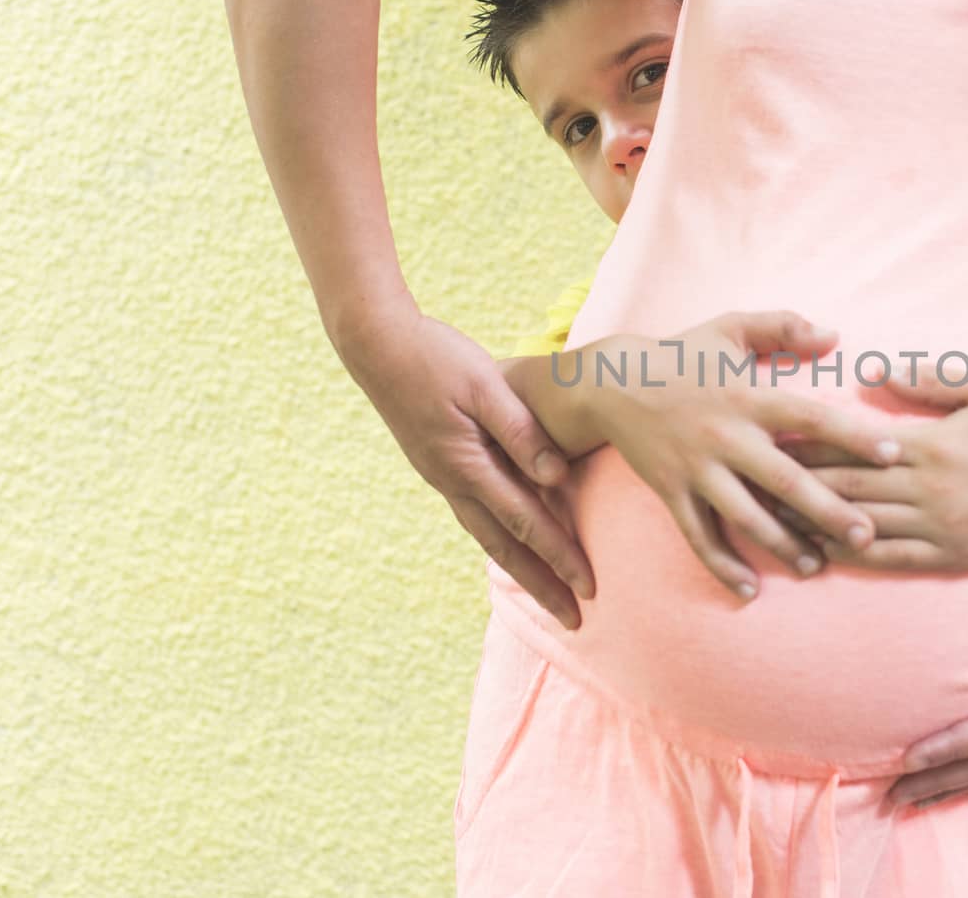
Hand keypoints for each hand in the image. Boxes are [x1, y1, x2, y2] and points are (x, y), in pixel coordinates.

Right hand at [341, 305, 592, 628]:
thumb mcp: (486, 386)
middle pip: (505, 547)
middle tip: (574, 623)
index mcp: (466, 465)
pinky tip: (516, 548)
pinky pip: (478, 515)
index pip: (525, 522)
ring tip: (551, 597)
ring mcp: (443, 476)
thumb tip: (558, 476)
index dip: (559, 557)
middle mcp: (453, 481)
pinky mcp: (441, 465)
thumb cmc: (437, 357)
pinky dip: (502, 540)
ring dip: (522, 569)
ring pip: (489, 536)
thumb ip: (522, 432)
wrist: (377, 343)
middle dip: (541, 586)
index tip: (589, 588)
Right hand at [574, 311, 901, 598]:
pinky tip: (749, 589)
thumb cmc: (683, 354)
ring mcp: (698, 469)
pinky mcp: (672, 493)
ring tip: (817, 566)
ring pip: (746, 516)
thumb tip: (834, 336)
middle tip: (867, 534)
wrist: (612, 383)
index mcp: (749, 397)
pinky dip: (722, 564)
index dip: (853, 435)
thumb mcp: (731, 327)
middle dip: (828, 510)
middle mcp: (727, 436)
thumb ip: (784, 327)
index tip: (893, 454)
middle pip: (786, 480)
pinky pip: (699, 535)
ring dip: (783, 545)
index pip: (811, 417)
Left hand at [782, 366, 967, 571]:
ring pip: (859, 525)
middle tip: (748, 477)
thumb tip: (876, 368)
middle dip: (792, 483)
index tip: (769, 434)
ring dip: (811, 523)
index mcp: (931, 442)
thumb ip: (930, 378)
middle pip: (844, 485)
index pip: (852, 442)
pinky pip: (889, 559)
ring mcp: (938, 526)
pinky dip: (850, 556)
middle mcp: (928, 487)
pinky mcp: (950, 556)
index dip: (806, 441)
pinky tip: (820, 552)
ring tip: (768, 518)